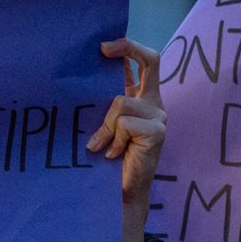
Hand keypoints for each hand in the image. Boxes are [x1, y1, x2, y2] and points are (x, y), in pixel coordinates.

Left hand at [88, 39, 165, 241]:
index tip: (103, 47)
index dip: (128, 48)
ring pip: (121, 103)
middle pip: (152, 60)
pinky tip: (113, 155)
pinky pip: (125, 124)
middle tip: (101, 50)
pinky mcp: (157, 132)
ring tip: (103, 147)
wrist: (120, 194)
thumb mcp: (102, 126)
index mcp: (142, 99)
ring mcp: (158, 117)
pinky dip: (113, 140)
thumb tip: (82, 76)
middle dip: (127, 49)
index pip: (146, 61)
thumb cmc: (107, 161)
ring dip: (106, 126)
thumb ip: (100, 105)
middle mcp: (154, 104)